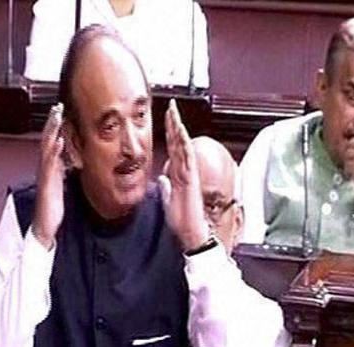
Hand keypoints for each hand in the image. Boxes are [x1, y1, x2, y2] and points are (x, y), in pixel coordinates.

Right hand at [33, 103, 65, 249]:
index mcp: (50, 168)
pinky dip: (54, 151)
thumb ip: (63, 172)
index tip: (60, 111)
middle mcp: (45, 168)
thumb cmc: (53, 208)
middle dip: (52, 122)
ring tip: (56, 116)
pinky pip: (50, 164)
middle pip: (46, 140)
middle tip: (57, 106)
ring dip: (51, 131)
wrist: (45, 226)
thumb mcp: (60, 185)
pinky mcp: (46, 183)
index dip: (55, 126)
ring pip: (46, 147)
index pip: (51, 142)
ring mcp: (44, 174)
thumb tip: (71, 163)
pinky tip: (59, 141)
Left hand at [161, 99, 208, 250]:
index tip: (166, 118)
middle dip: (175, 124)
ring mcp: (189, 173)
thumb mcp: (168, 200)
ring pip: (183, 145)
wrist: (191, 232)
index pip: (174, 148)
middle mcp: (185, 170)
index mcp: (179, 174)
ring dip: (179, 128)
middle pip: (179, 142)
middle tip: (171, 107)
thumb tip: (162, 179)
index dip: (171, 133)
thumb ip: (166, 188)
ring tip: (174, 113)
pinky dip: (184, 143)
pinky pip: (187, 157)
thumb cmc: (183, 219)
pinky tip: (181, 132)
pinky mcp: (190, 178)